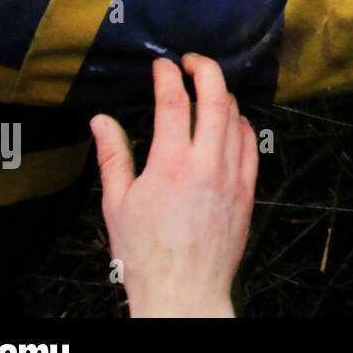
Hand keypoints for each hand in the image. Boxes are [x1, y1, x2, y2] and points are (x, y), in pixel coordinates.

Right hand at [91, 55, 257, 317]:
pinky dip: (242, 124)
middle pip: (216, 97)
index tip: (162, 64)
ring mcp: (233, 176)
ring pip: (237, 118)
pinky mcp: (248, 191)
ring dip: (223, 95)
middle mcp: (208, 164)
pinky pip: (252, 144)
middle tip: (192, 61)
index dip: (168, 74)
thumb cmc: (145, 254)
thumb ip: (112, 156)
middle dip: (205, 69)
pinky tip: (231, 121)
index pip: (174, 100)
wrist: (184, 292)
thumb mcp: (117, 203)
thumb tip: (101, 120)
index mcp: (171, 164)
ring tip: (207, 88)